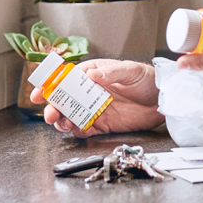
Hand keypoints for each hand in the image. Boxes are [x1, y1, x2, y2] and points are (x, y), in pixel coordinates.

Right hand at [29, 58, 163, 137]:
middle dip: (53, 106)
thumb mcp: (131, 71)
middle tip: (49, 113)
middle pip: (65, 99)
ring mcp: (96, 109)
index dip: (52, 84)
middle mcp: (92, 92)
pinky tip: (75, 129)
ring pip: (71, 115)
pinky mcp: (103, 124)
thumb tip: (91, 74)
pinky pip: (84, 129)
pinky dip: (76, 131)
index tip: (40, 91)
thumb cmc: (148, 79)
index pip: (68, 77)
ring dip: (61, 119)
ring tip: (60, 122)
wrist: (162, 99)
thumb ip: (111, 73)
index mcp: (95, 74)